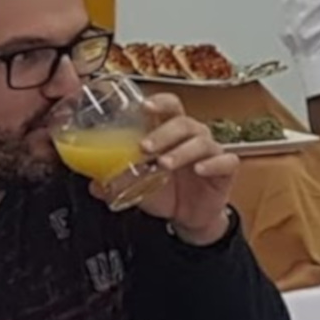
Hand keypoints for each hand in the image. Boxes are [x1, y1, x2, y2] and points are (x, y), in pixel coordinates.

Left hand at [93, 93, 237, 242]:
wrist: (189, 218)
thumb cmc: (167, 192)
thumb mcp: (137, 186)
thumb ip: (115, 181)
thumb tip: (94, 183)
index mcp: (171, 132)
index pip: (170, 106)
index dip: (159, 102)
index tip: (144, 107)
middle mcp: (193, 137)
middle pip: (184, 122)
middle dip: (164, 132)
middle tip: (145, 148)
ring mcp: (211, 152)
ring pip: (202, 141)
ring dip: (181, 151)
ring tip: (165, 164)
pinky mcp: (225, 170)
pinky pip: (226, 161)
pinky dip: (213, 164)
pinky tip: (200, 169)